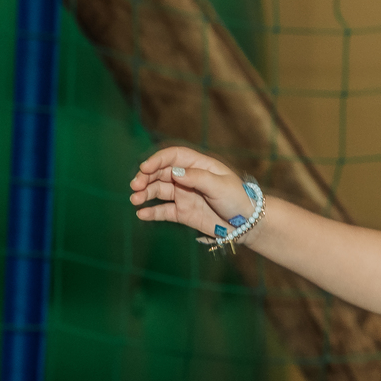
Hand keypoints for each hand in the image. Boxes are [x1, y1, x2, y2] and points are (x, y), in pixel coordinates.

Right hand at [129, 146, 256, 239]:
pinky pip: (162, 211)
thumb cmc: (237, 199)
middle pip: (161, 173)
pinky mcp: (182, 212)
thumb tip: (174, 172)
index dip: (158, 160)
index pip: (174, 157)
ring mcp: (184, 195)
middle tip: (135, 186)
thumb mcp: (220, 185)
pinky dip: (151, 212)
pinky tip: (142, 214)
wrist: (246, 224)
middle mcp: (188, 178)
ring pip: (158, 191)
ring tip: (135, 199)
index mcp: (199, 166)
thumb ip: (197, 178)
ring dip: (144, 193)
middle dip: (146, 177)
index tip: (145, 168)